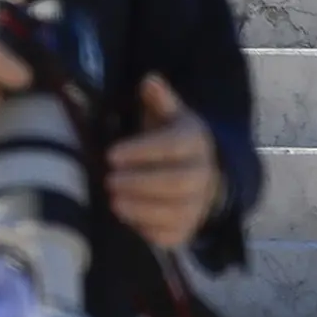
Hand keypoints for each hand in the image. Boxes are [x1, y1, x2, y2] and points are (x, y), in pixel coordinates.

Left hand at [105, 74, 224, 251]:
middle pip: (176, 182)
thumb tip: (149, 80)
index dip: (143, 152)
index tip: (111, 154)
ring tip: (113, 199)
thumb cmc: (177, 141)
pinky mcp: (187, 230)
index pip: (173, 147)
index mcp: (196, 142)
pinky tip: (126, 216)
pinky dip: (146, 229)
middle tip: (109, 180)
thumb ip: (159, 100)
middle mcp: (203, 175)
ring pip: (173, 212)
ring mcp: (197, 206)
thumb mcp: (171, 116)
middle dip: (140, 183)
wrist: (206, 177)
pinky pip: (169, 235)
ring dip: (140, 207)